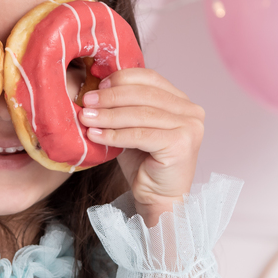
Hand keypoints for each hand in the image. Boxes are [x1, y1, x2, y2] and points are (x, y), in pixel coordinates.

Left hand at [80, 68, 203, 226]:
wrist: (159, 199)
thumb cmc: (144, 164)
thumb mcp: (133, 127)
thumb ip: (124, 107)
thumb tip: (94, 88)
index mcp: (182, 101)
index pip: (150, 78)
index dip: (122, 78)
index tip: (97, 84)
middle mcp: (191, 111)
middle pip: (144, 94)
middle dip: (111, 97)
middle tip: (86, 101)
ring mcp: (190, 127)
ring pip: (140, 114)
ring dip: (108, 115)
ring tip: (85, 118)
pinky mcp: (182, 145)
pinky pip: (141, 135)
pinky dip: (115, 134)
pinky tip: (96, 135)